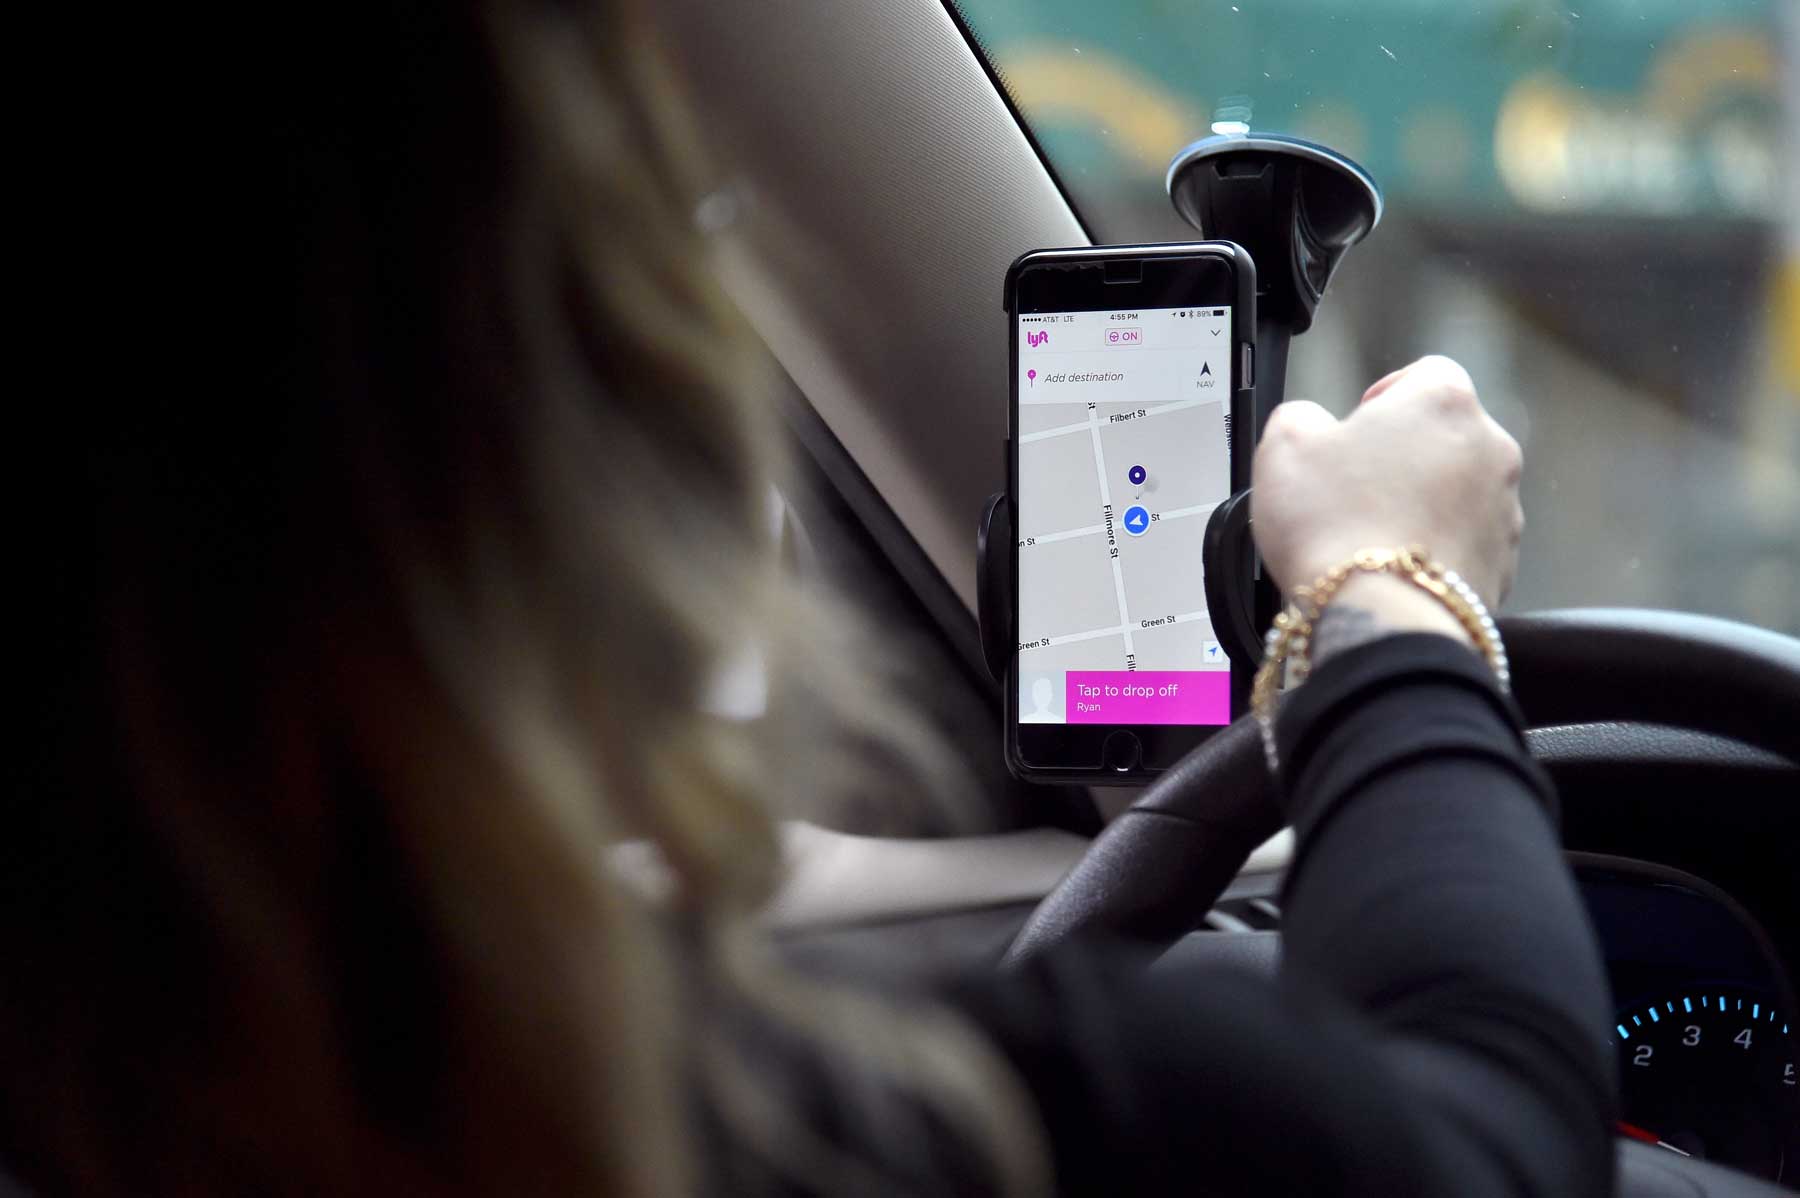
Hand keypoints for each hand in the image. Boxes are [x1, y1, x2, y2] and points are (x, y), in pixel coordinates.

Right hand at [1251, 356, 1523, 609]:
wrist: (1382, 617)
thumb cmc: (1335, 525)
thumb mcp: (1283, 447)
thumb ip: (1300, 417)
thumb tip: (1312, 425)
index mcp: (1442, 401)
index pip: (1423, 373)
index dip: (1384, 397)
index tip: (1356, 427)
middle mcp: (1490, 446)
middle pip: (1445, 436)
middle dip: (1406, 456)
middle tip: (1356, 487)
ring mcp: (1505, 508)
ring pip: (1459, 492)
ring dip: (1425, 504)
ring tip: (1374, 535)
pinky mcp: (1505, 563)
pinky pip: (1466, 543)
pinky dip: (1437, 550)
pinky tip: (1396, 569)